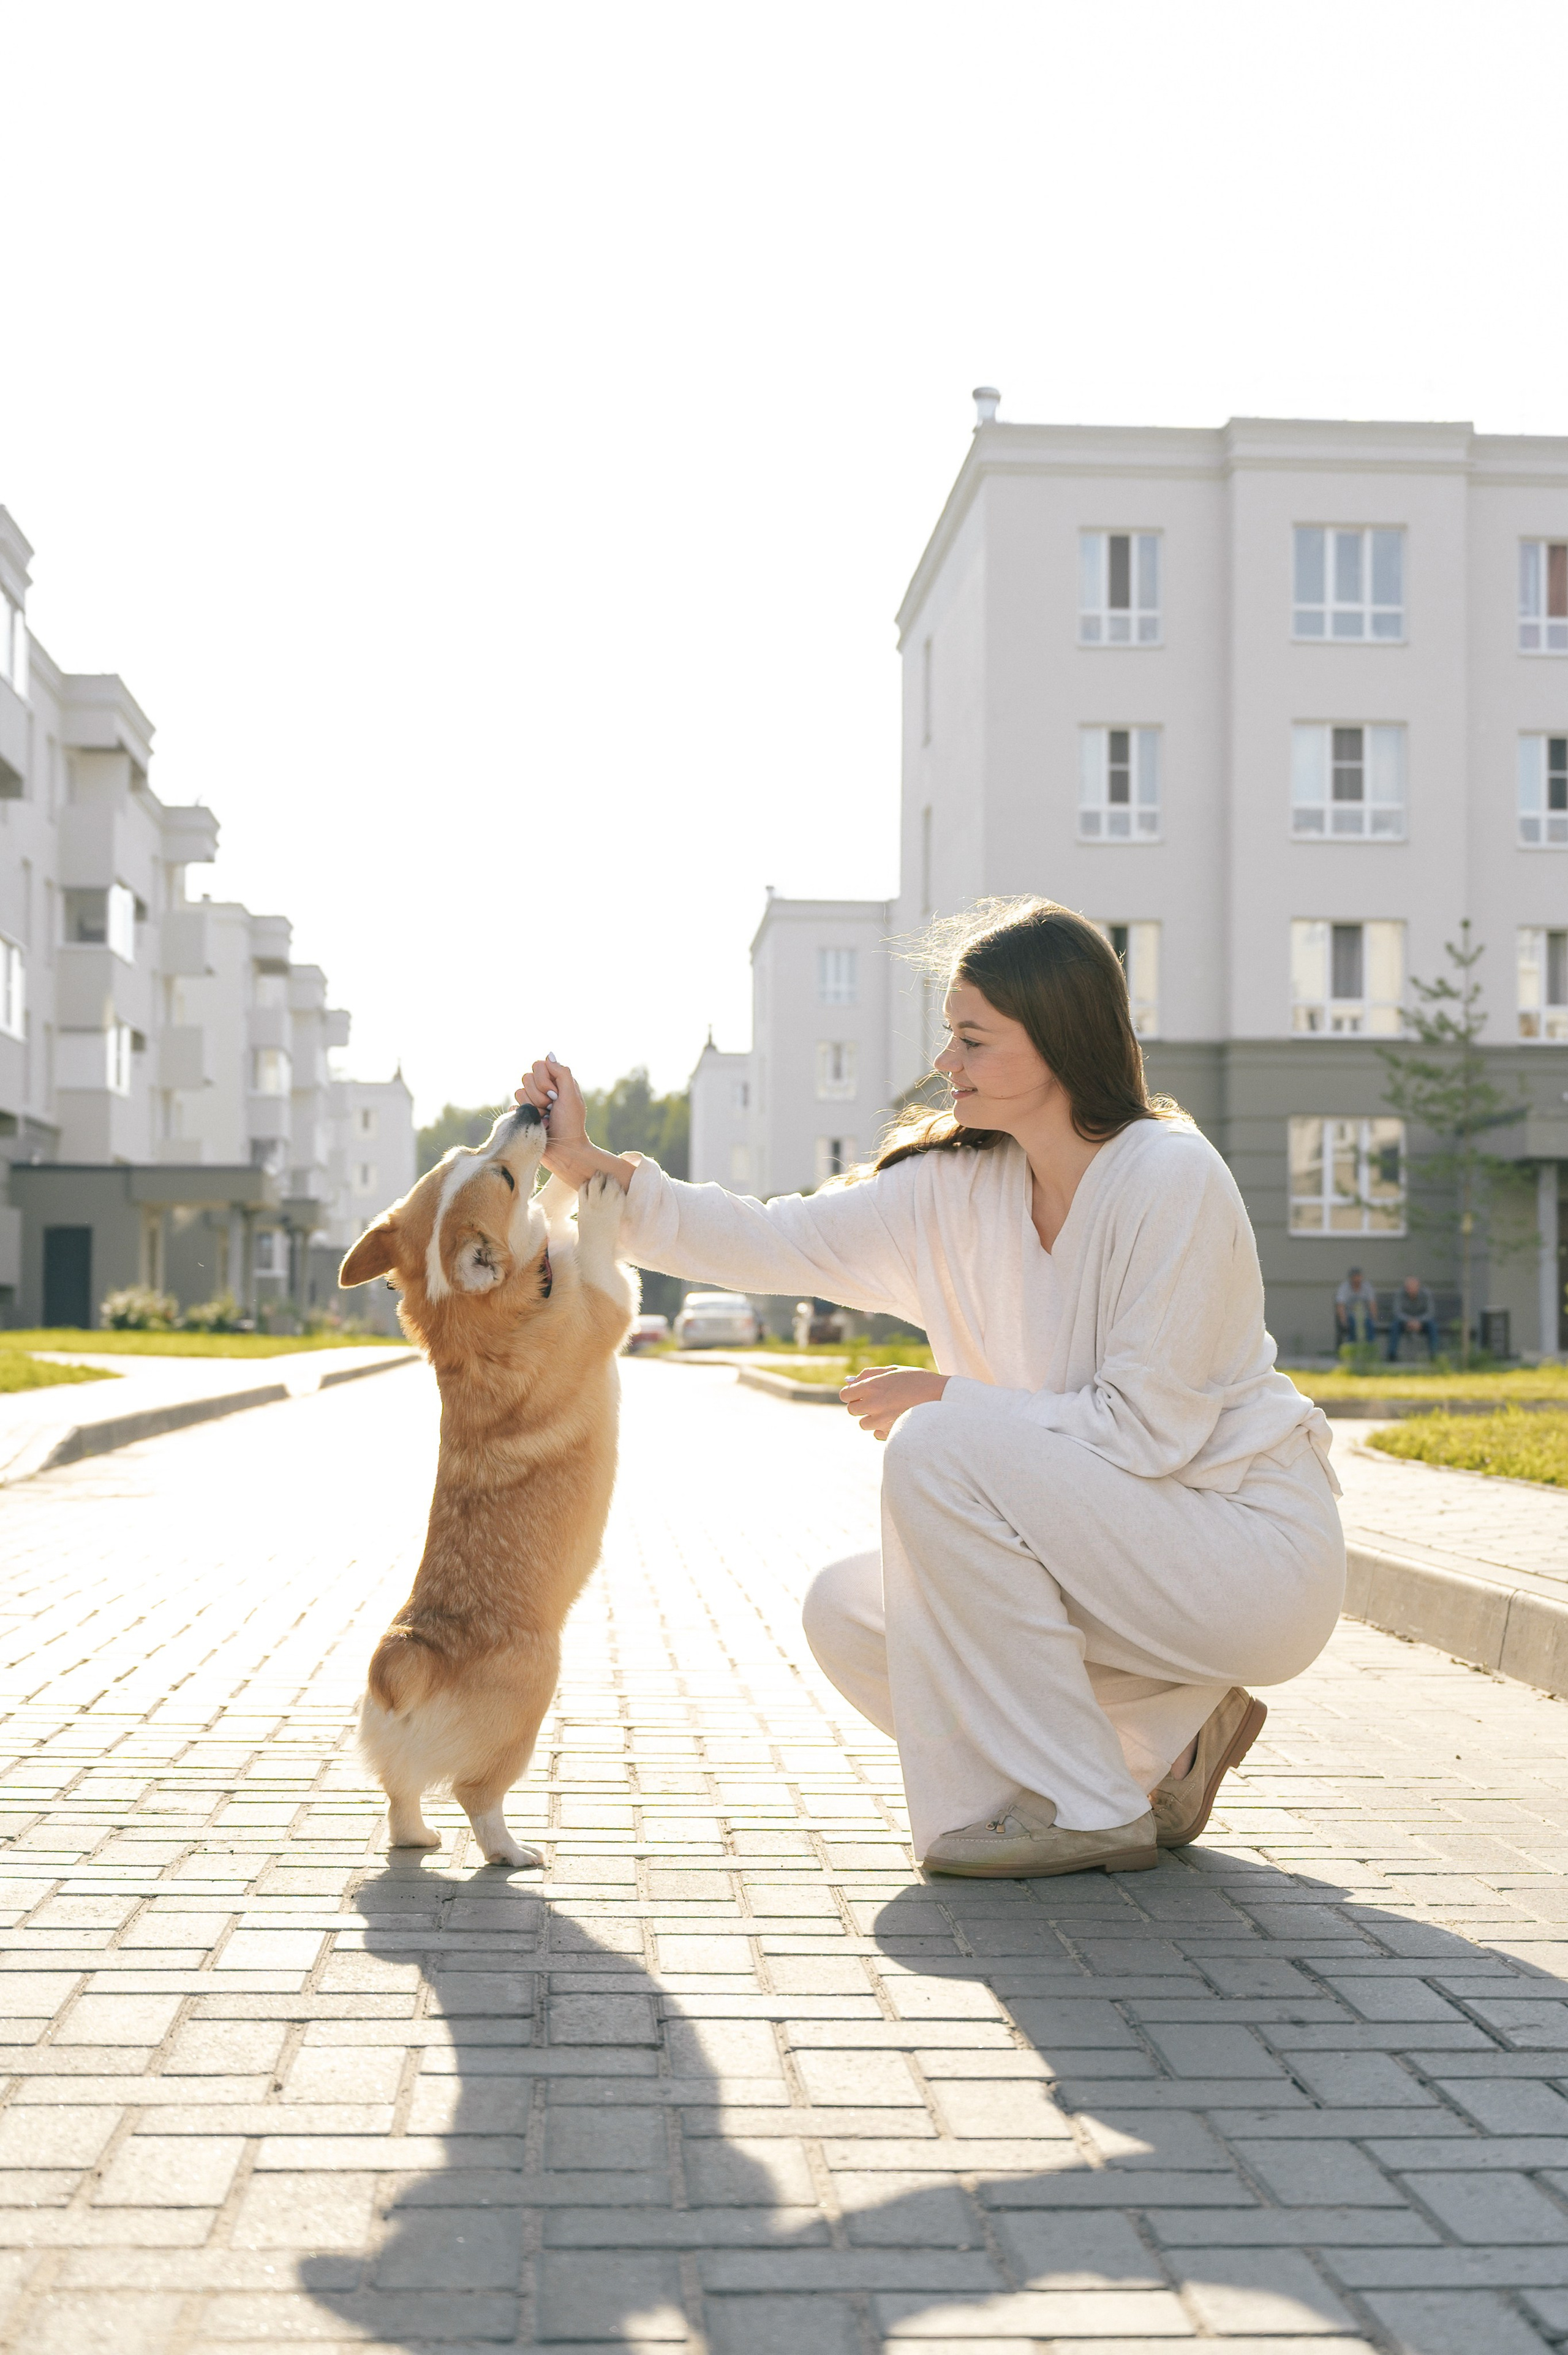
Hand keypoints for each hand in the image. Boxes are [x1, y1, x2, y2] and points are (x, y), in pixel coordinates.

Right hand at [514, 1057, 629, 1189]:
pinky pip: (513, 1108)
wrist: (564, 1152)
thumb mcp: (571, 1096)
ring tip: (545, 1119)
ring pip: (518, 1092)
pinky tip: (536, 1125)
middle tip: (551, 1108)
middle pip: (526, 1077)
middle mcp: (542, 1090)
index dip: (545, 1079)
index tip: (556, 1095)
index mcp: (556, 1082)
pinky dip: (524, 1116)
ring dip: (533, 1107)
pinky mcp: (522, 1116)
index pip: (538, 1065)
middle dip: (540, 1095)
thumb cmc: (571, 1124)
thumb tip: (548, 1054)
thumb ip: (561, 1073)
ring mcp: (531, 1103)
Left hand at [839, 1364, 947, 1440]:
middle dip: (861, 1406)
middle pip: (852, 1410)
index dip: (852, 1394)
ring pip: (864, 1424)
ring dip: (872, 1418)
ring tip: (890, 1410)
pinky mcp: (890, 1434)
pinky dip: (883, 1429)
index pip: (845, 1395)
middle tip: (877, 1401)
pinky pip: (877, 1434)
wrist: (943, 1399)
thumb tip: (851, 1381)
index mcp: (872, 1386)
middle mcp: (873, 1404)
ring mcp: (881, 1421)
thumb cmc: (919, 1381)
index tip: (860, 1393)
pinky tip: (897, 1419)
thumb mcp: (895, 1370)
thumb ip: (871, 1374)